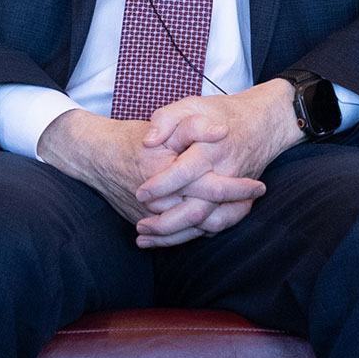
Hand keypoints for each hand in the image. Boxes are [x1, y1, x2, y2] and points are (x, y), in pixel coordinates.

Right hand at [36, 109, 265, 238]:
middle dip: (234, 210)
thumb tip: (221, 131)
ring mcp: (151, 214)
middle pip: (206, 215)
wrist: (98, 156)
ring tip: (241, 211)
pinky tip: (216, 221)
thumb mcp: (167, 121)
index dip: (239, 189)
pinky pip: (177, 236)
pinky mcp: (145, 222)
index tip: (259, 185)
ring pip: (193, 230)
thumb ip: (194, 125)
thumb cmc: (136, 136)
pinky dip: (198, 232)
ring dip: (220, 223)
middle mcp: (159, 198)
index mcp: (168, 171)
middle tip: (254, 199)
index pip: (212, 188)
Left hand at [132, 79, 306, 241]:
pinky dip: (196, 235)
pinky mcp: (241, 200)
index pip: (184, 173)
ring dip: (177, 236)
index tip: (139, 193)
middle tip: (140, 226)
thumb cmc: (222, 113)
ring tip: (147, 239)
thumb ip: (166, 119)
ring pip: (209, 224)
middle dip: (165, 223)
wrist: (264, 123)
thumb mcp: (191, 105)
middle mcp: (227, 174)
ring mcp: (237, 191)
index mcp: (212, 149)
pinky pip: (220, 225)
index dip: (160, 186)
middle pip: (197, 209)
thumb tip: (148, 141)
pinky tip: (172, 238)